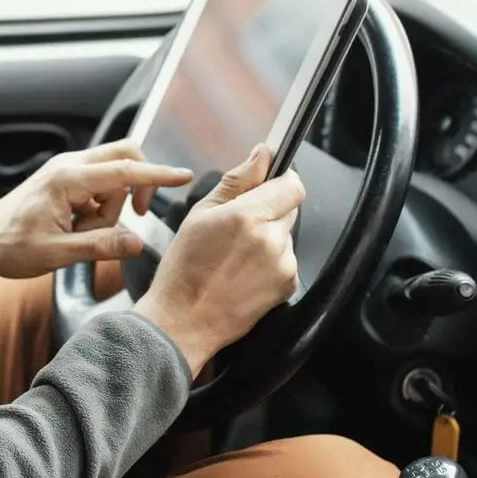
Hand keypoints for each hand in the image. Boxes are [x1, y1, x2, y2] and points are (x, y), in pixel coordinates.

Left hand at [0, 140, 192, 290]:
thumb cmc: (10, 246)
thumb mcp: (58, 254)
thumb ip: (100, 247)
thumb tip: (136, 243)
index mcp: (68, 180)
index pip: (125, 172)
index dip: (157, 176)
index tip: (182, 176)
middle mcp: (69, 166)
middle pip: (124, 157)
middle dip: (137, 186)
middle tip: (135, 216)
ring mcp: (66, 170)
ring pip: (113, 176)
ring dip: (112, 205)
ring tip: (83, 233)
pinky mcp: (65, 180)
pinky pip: (99, 186)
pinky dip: (99, 207)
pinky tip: (78, 228)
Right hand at [132, 145, 303, 377]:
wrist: (184, 322)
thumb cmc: (184, 271)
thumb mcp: (200, 214)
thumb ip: (237, 180)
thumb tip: (261, 155)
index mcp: (248, 217)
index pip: (293, 184)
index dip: (280, 181)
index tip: (267, 185)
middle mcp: (271, 240)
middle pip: (290, 207)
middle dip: (269, 209)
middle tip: (237, 228)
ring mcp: (283, 264)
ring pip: (286, 234)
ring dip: (269, 237)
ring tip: (236, 256)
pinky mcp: (288, 285)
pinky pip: (286, 259)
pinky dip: (271, 261)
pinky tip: (244, 272)